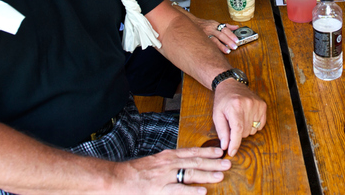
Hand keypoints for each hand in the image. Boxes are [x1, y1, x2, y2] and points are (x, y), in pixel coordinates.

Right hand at [114, 146, 230, 190]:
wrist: (117, 178)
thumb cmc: (136, 172)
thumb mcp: (155, 162)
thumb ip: (170, 162)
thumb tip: (185, 163)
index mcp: (168, 156)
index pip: (191, 152)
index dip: (207, 152)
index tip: (220, 152)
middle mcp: (168, 163)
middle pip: (194, 162)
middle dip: (212, 163)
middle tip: (227, 164)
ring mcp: (164, 177)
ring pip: (189, 174)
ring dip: (206, 175)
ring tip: (220, 176)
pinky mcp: (159, 190)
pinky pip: (178, 191)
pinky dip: (191, 191)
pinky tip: (202, 192)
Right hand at [191, 17, 238, 52]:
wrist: (193, 24)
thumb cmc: (206, 24)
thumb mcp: (216, 23)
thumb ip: (226, 26)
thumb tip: (236, 27)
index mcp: (215, 25)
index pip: (225, 29)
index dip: (231, 35)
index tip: (236, 40)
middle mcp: (211, 30)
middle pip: (220, 35)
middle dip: (228, 41)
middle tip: (234, 46)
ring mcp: (206, 35)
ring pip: (214, 41)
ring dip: (221, 47)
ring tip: (227, 51)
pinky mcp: (202, 40)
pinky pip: (209, 45)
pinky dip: (214, 49)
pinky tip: (217, 53)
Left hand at [212, 79, 266, 156]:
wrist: (231, 85)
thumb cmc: (223, 101)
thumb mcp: (217, 115)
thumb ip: (221, 131)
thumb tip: (225, 146)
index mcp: (235, 107)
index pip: (237, 130)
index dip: (235, 143)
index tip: (232, 152)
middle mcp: (248, 105)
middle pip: (245, 132)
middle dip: (237, 133)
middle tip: (232, 123)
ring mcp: (257, 104)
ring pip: (253, 130)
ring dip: (246, 129)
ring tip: (240, 118)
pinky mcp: (263, 105)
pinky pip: (260, 125)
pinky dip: (254, 125)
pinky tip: (247, 117)